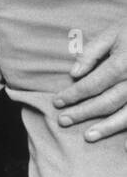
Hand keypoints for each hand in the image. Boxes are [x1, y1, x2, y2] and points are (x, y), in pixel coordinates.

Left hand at [53, 16, 126, 144]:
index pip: (92, 85)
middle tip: (62, 121)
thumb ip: (92, 53)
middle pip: (106, 102)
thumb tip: (73, 74)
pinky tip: (122, 142)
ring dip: (106, 127)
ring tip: (88, 136)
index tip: (57, 102)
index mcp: (123, 64)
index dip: (73, 95)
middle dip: (83, 113)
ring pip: (126, 115)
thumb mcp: (112, 34)